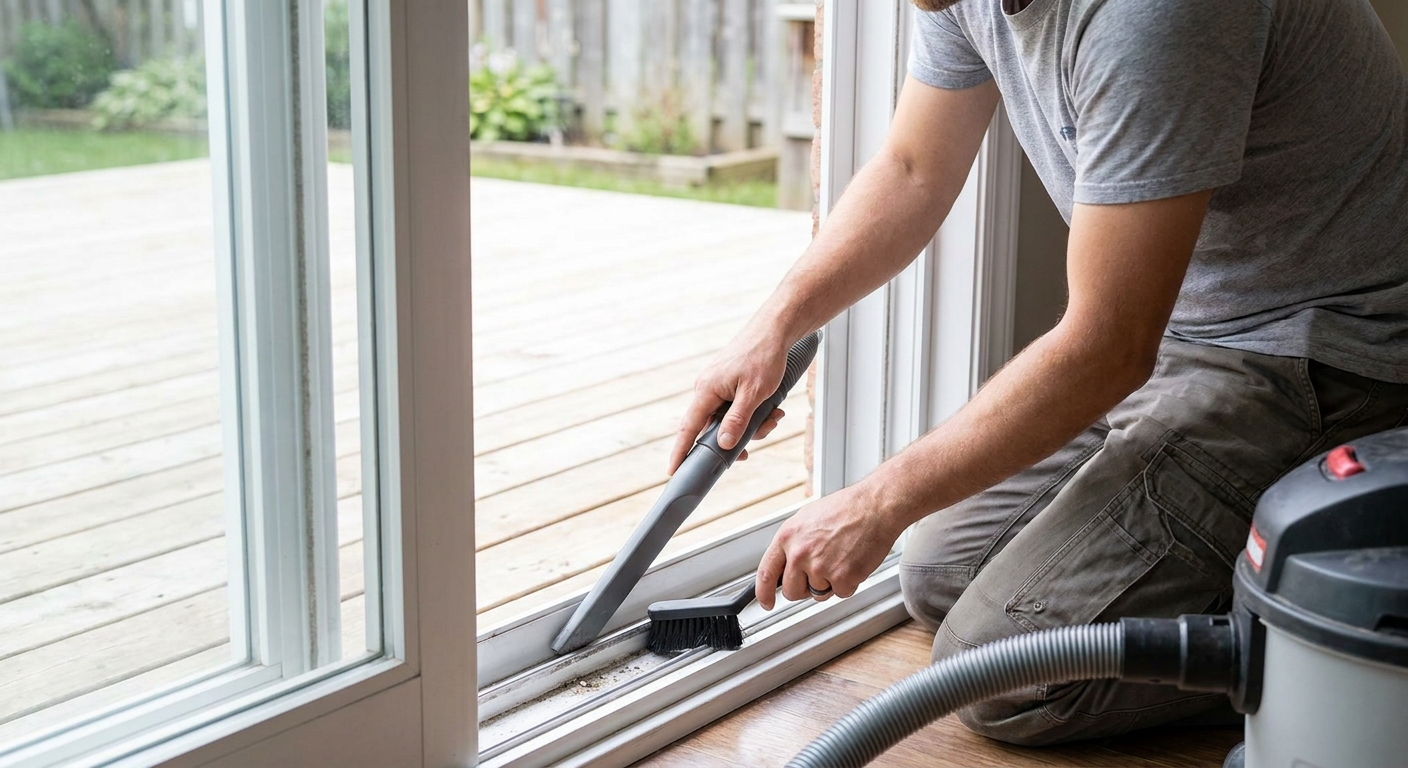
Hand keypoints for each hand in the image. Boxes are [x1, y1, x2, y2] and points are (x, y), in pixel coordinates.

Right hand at [669, 329, 790, 473]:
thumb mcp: (754, 394)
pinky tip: (771, 408)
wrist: (774, 331)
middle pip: (714, 428)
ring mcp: (717, 387)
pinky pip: (735, 409)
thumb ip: (737, 420)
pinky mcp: (728, 385)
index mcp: (707, 390)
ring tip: (774, 414)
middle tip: (761, 432)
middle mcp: (707, 389)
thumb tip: (724, 444)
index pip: (689, 428)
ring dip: (752, 424)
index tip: (672, 471)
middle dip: (739, 436)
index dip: (681, 451)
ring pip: (729, 420)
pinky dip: (752, 413)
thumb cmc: (763, 357)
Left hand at [755, 483, 903, 609]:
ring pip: (818, 594)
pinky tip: (852, 561)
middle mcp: (800, 553)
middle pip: (792, 591)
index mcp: (787, 537)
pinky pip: (840, 593)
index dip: (763, 593)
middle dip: (804, 587)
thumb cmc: (846, 509)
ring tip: (841, 557)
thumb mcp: (806, 519)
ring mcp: (820, 568)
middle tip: (819, 572)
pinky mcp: (842, 578)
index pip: (766, 573)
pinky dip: (849, 583)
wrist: (874, 507)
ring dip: (829, 583)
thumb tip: (785, 565)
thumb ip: (792, 544)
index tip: (766, 603)